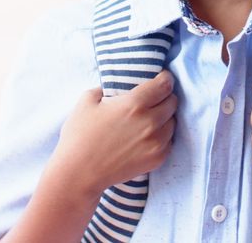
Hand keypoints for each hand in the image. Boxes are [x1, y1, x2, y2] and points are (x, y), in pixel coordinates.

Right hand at [50, 71, 177, 196]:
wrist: (79, 173)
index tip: (162, 78)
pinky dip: (162, 137)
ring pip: (173, 122)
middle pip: (172, 102)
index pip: (165, 84)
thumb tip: (114, 89)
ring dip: (165, 118)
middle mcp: (150, 122)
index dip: (165, 78)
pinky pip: (169, 141)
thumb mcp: (87, 101)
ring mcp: (156, 142)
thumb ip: (105, 88)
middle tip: (154, 99)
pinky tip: (148, 137)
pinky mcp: (157, 159)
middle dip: (165, 97)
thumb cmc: (79, 136)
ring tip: (150, 119)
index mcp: (134, 103)